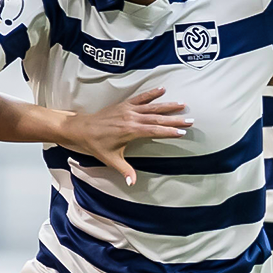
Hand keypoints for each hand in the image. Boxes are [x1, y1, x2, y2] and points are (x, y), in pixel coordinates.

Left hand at [59, 88, 190, 185]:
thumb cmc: (96, 144)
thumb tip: (132, 183)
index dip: (168, 131)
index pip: (154, 130)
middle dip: (174, 119)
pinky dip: (151, 93)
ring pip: (151, 106)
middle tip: (190, 119)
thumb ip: (124, 170)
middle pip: (157, 118)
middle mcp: (131, 118)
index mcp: (129, 131)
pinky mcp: (124, 104)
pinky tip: (162, 89)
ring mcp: (128, 109)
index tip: (182, 132)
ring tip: (182, 104)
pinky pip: (140, 98)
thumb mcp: (110, 159)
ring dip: (167, 105)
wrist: (82, 128)